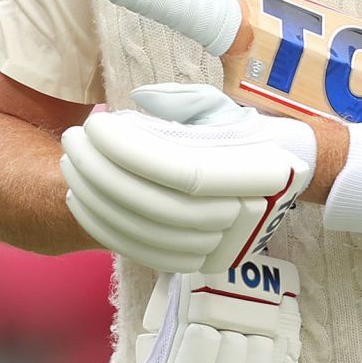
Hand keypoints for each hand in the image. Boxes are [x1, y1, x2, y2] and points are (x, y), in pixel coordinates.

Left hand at [60, 83, 313, 271]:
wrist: (290, 176)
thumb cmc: (251, 133)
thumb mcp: (224, 108)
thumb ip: (183, 102)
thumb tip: (138, 103)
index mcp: (260, 173)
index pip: (183, 172)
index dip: (132, 152)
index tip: (96, 125)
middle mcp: (245, 216)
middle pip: (159, 205)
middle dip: (104, 173)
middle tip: (73, 139)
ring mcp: (223, 245)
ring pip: (147, 232)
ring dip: (97, 199)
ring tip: (71, 163)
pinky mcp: (201, 260)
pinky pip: (144, 252)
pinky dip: (106, 228)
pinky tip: (80, 198)